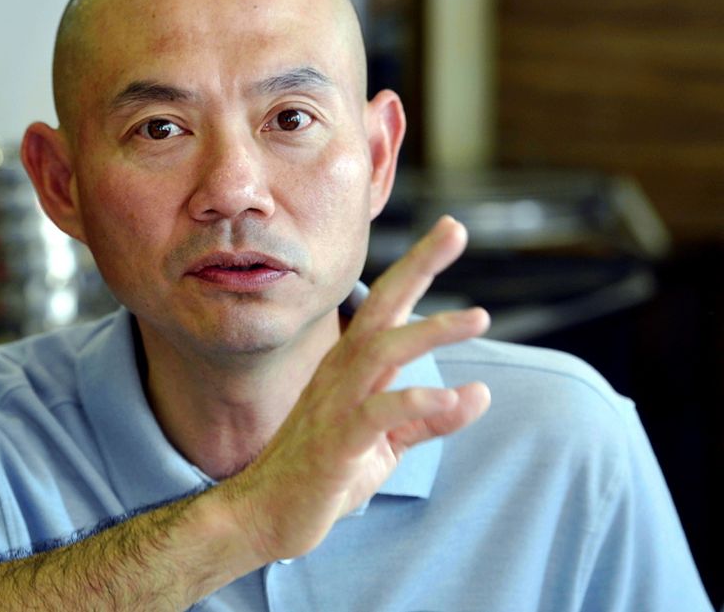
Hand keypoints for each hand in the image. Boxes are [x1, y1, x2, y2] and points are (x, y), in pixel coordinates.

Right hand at [220, 215, 490, 562]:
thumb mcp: (386, 445)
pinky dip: (412, 404)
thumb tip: (479, 392)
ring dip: (429, 332)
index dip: (418, 268)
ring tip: (478, 316)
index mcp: (352, 368)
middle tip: (454, 229)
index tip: (449, 229)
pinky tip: (450, 397)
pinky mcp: (335, 445)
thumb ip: (428, 419)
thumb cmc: (324, 472)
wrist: (265, 514)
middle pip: (382, 309)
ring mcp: (335, 407)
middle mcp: (341, 376)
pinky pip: (374, 416)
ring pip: (381, 353)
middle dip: (418, 267)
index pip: (388, 306)